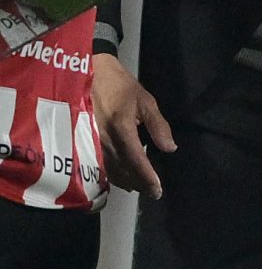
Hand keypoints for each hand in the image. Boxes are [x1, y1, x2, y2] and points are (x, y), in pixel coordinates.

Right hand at [91, 53, 175, 197]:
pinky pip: (99, 164)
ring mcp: (92, 142)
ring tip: (140, 188)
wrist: (91, 75)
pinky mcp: (86, 142)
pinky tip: (122, 178)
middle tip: (153, 193)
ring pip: (110, 170)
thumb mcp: (146, 101)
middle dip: (138, 183)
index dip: (147, 176)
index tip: (157, 189)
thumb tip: (170, 148)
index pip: (136, 159)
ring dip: (126, 181)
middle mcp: (105, 139)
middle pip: (123, 169)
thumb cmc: (121, 86)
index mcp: (121, 128)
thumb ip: (158, 126)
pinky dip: (112, 174)